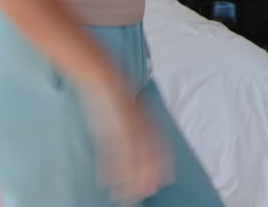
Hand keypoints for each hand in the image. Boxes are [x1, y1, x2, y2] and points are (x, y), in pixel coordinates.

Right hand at [83, 82, 171, 202]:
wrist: (102, 73)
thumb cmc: (115, 89)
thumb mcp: (133, 103)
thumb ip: (139, 118)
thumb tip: (140, 130)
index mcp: (148, 116)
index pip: (161, 145)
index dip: (163, 164)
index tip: (165, 180)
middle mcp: (140, 123)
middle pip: (148, 155)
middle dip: (147, 176)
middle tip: (146, 193)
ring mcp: (124, 126)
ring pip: (130, 158)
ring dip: (128, 179)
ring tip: (126, 196)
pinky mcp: (108, 128)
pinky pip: (111, 154)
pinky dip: (110, 170)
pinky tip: (107, 184)